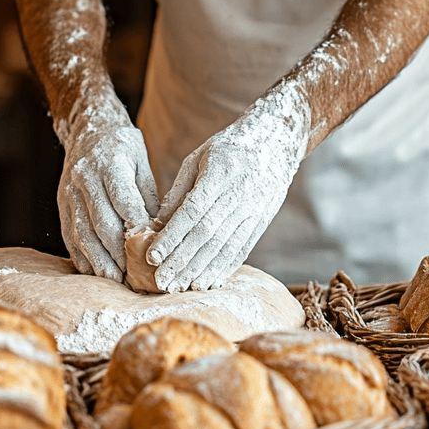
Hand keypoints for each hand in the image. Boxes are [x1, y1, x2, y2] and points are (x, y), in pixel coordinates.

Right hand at [57, 95, 158, 280]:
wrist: (88, 128)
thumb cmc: (123, 148)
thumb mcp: (141, 162)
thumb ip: (148, 196)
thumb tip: (158, 232)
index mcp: (110, 163)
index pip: (123, 197)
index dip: (135, 224)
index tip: (148, 246)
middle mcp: (85, 178)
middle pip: (101, 221)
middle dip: (117, 251)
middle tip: (134, 274)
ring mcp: (69, 192)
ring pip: (82, 232)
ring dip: (98, 259)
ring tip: (114, 279)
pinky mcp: (61, 205)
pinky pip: (69, 234)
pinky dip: (81, 255)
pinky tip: (94, 272)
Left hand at [150, 87, 309, 290]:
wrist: (275, 141)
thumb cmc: (228, 147)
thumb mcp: (199, 158)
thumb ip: (179, 190)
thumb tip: (158, 223)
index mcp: (220, 174)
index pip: (193, 211)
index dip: (173, 236)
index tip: (153, 256)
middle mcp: (240, 195)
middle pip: (207, 234)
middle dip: (182, 260)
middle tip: (161, 281)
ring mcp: (254, 210)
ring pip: (224, 246)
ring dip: (201, 270)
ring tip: (180, 287)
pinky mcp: (261, 221)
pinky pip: (242, 249)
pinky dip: (224, 268)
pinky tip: (208, 282)